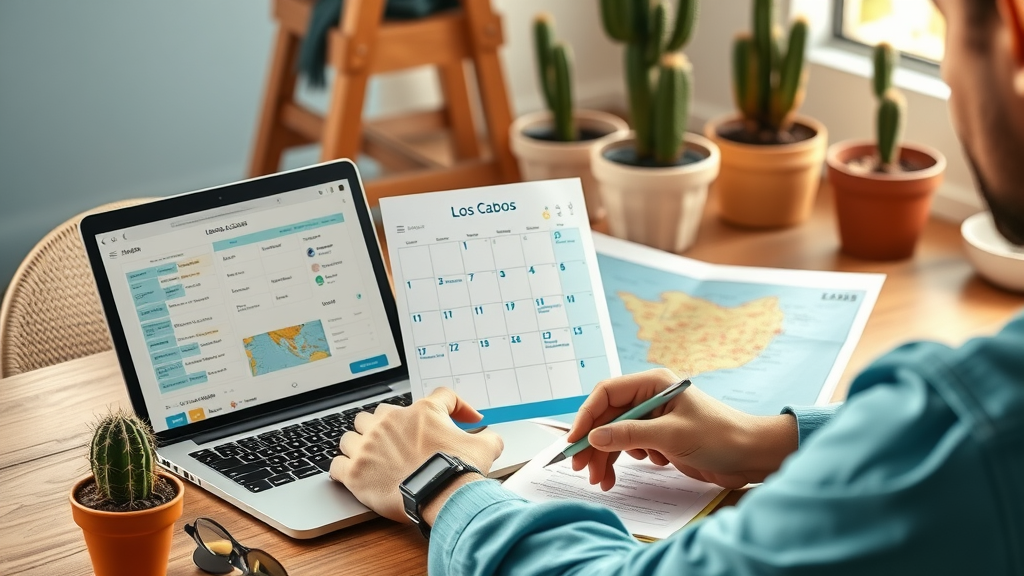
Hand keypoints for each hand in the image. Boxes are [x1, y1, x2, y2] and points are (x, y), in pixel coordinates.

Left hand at [329, 388, 502, 523]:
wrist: (441, 495)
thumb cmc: (459, 472)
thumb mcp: (485, 448)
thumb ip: (489, 438)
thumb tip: (493, 439)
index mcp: (423, 412)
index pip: (440, 396)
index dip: (454, 406)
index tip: (459, 418)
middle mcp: (391, 422)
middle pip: (378, 413)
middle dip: (386, 425)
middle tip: (397, 441)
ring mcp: (369, 445)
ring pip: (352, 435)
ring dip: (360, 444)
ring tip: (369, 456)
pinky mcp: (355, 471)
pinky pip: (337, 464)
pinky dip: (343, 468)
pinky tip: (351, 473)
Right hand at [567, 369, 797, 490]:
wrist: (751, 456)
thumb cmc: (720, 437)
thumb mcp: (671, 436)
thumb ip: (630, 435)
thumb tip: (593, 437)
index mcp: (653, 383)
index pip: (607, 394)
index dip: (586, 416)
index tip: (574, 440)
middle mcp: (650, 397)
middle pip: (607, 417)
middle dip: (593, 443)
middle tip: (582, 469)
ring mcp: (653, 418)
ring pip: (615, 435)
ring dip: (605, 457)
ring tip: (601, 481)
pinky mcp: (658, 438)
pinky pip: (629, 447)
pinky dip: (621, 461)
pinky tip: (623, 475)